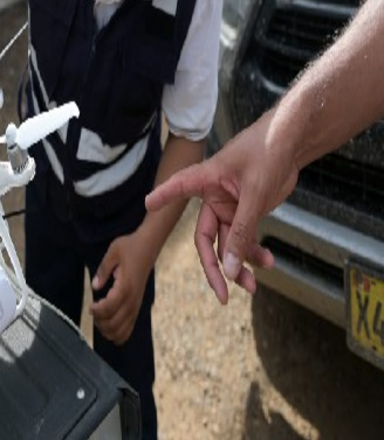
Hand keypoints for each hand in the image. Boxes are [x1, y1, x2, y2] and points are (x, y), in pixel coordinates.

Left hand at [89, 234, 151, 344]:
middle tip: (93, 311)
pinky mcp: (138, 306)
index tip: (90, 306)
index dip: (97, 311)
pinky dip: (119, 333)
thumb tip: (94, 286)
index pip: (109, 308)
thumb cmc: (130, 247)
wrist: (149, 246)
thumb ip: (103, 270)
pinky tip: (109, 327)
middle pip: (115, 323)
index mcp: (126, 287)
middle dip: (100, 322)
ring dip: (108, 329)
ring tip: (99, 318)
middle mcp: (133, 299)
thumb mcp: (113, 252)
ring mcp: (137, 304)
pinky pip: (130, 327)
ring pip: (122, 330)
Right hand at [145, 110, 295, 303]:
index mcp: (206, 179)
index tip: (148, 204)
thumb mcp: (255, 194)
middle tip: (222, 294)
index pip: (178, 188)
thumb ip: (243, 230)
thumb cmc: (267, 153)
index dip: (163, 196)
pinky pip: (246, 238)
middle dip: (215, 267)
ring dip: (240, 265)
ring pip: (228, 244)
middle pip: (206, 238)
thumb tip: (231, 267)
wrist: (290, 145)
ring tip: (252, 286)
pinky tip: (267, 263)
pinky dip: (254, 253)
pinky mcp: (247, 212)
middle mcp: (213, 197)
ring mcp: (230, 206)